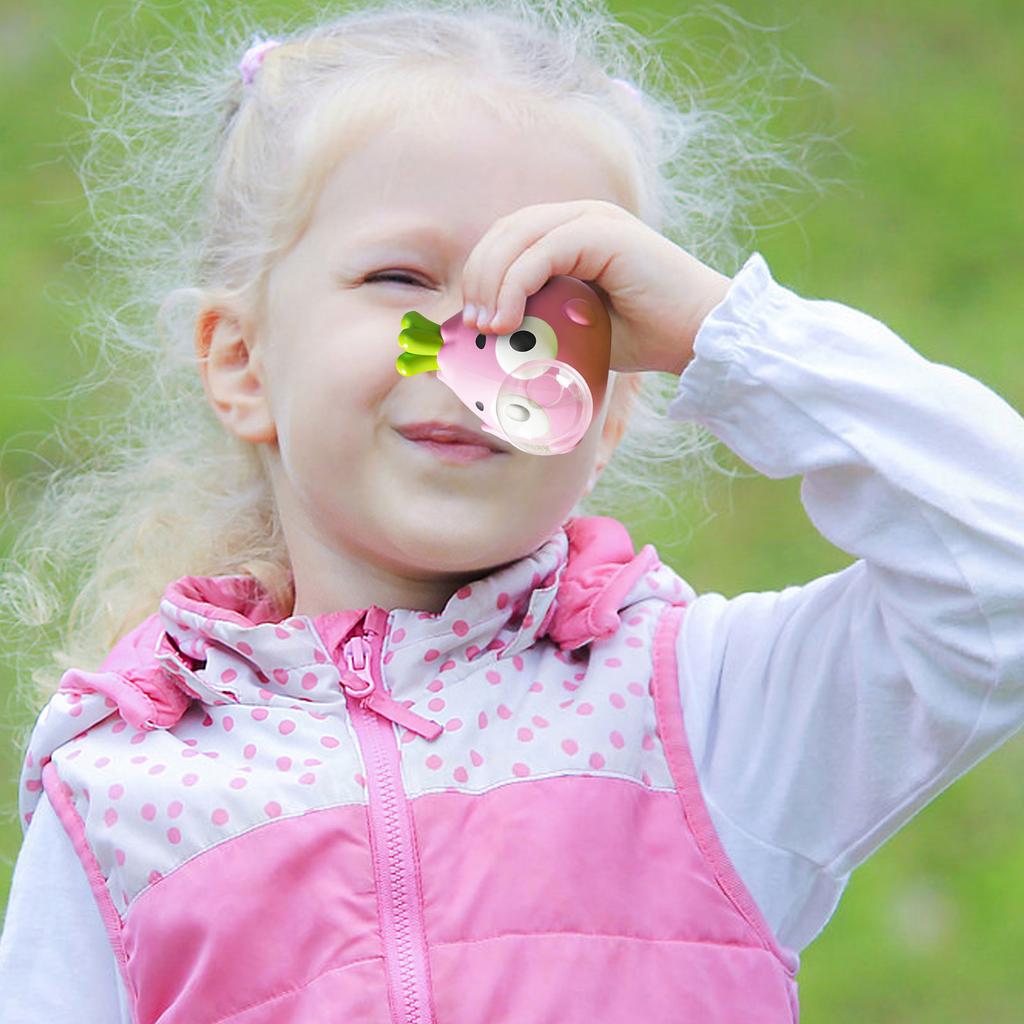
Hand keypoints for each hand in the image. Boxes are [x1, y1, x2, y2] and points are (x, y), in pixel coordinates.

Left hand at [459, 199, 731, 375]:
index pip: (509, 239)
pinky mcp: (605, 233)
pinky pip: (541, 253)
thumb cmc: (645, 338)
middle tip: (473, 325)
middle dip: (479, 277)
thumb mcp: (578, 326)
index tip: (472, 321)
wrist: (699, 338)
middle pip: (506, 232)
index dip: (482, 274)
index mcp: (575, 233)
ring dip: (491, 282)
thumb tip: (493, 335)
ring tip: (487, 326)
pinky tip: (507, 320)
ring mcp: (595, 219)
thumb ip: (541, 316)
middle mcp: (582, 217)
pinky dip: (514, 286)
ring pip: (518, 237)